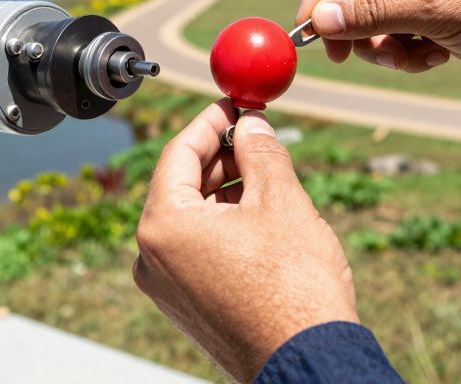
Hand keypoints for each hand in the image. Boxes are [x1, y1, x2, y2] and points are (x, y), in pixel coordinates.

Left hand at [133, 101, 357, 381]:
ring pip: (192, 220)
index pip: (178, 153)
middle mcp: (152, 258)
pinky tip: (263, 217)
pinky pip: (199, 250)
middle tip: (256, 133)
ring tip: (270, 174)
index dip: (210, 121)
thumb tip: (251, 123)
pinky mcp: (189, 308)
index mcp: (162, 226)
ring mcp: (168, 288)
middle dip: (222, 157)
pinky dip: (225, 226)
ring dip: (228, 192)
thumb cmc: (294, 286)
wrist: (309, 362)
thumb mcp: (281, 200)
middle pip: (181, 186)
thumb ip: (260, 151)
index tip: (234, 102)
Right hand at [297, 0, 460, 78]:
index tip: (313, 31)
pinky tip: (435, 56)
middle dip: (358, 27)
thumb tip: (318, 19)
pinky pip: (395, 31)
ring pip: (372, 16)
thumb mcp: (435, 9)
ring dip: (384, 45)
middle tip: (358, 57)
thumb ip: (372, 12)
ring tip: (412, 57)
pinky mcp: (433, 8)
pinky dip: (406, 51)